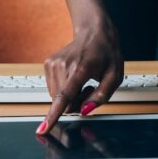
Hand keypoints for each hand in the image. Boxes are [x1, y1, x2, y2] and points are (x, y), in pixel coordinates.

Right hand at [37, 15, 123, 135]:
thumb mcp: (114, 75)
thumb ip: (102, 96)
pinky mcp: (49, 63)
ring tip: (82, 81)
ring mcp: (54, 63)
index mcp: (81, 68)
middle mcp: (64, 65)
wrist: (93, 30)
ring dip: (70, 96)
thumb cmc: (106, 53)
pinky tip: (74, 78)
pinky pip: (53, 89)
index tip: (43, 128)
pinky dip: (64, 89)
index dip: (54, 114)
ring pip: (56, 97)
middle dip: (76, 103)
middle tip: (89, 89)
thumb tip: (84, 110)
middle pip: (64, 102)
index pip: (65, 95)